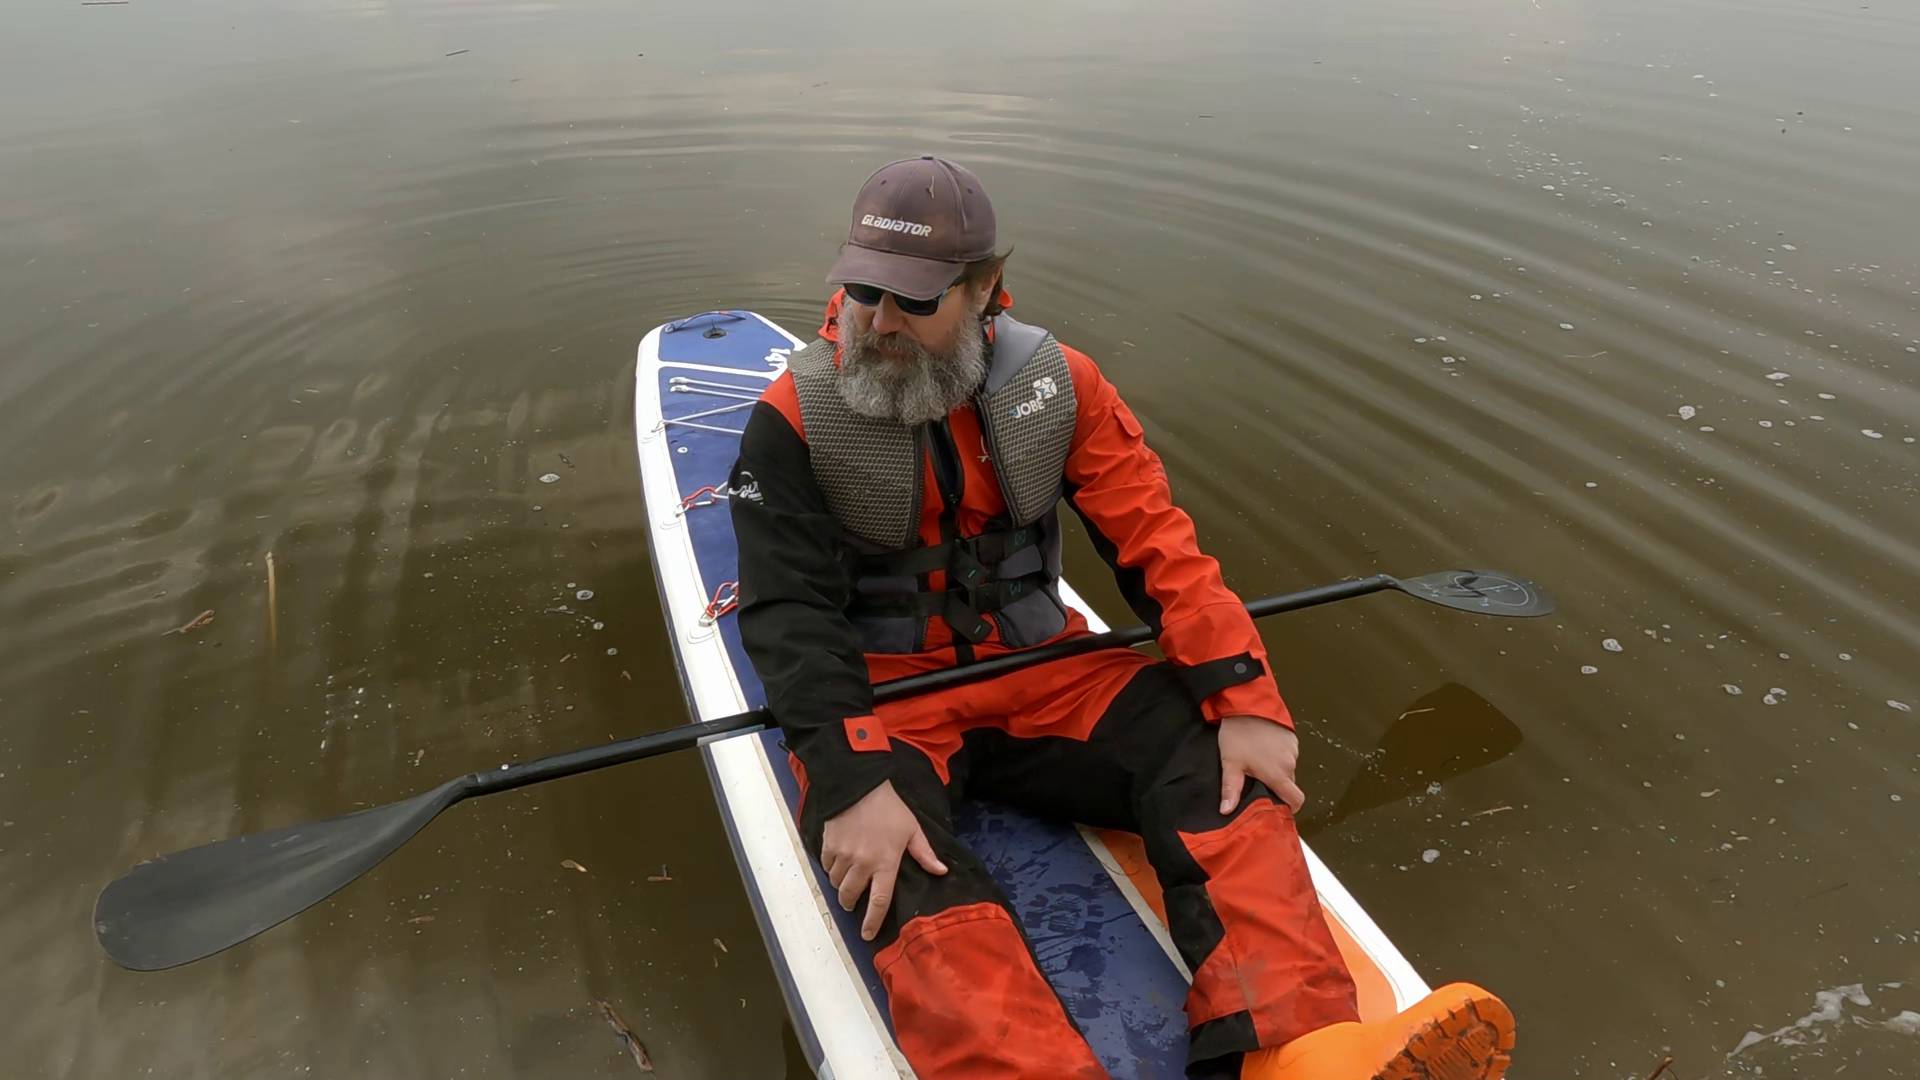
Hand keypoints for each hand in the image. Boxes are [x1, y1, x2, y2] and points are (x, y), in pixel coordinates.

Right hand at [820, 780, 947, 940]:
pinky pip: (826, 866)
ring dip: (841, 885)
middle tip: (853, 903)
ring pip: (836, 883)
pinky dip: (831, 868)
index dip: (872, 922)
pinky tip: (838, 861)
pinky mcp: (828, 845)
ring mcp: (843, 855)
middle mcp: (862, 864)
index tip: (867, 935)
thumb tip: (941, 872)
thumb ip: (925, 854)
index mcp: (885, 863)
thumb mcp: (912, 829)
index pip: (879, 901)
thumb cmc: (890, 808)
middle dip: (850, 903)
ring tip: (847, 878)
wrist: (860, 785)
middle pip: (850, 896)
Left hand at [1217, 715, 1305, 813]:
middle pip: (1289, 785)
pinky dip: (1279, 756)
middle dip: (1276, 787)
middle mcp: (1290, 763)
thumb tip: (1226, 811)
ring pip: (1288, 769)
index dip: (1290, 808)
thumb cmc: (1239, 735)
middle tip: (1257, 783)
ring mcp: (1293, 750)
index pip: (1296, 800)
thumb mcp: (1230, 763)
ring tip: (1257, 763)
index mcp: (1278, 774)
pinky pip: (1289, 755)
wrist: (1246, 704)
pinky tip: (1263, 749)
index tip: (1278, 808)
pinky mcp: (1292, 738)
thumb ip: (1231, 789)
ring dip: (1277, 770)